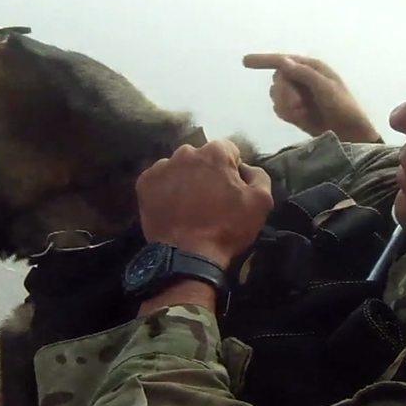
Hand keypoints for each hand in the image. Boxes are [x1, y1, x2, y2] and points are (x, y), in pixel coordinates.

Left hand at [136, 140, 272, 270]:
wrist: (188, 255)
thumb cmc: (227, 227)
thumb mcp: (261, 202)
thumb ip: (258, 175)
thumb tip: (244, 168)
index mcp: (215, 152)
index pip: (228, 150)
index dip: (232, 169)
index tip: (230, 189)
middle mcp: (186, 152)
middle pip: (201, 157)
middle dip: (206, 171)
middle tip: (209, 198)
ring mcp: (162, 167)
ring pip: (178, 167)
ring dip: (185, 179)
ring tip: (188, 205)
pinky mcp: (144, 183)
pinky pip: (159, 180)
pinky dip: (165, 190)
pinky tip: (172, 208)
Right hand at [243, 54, 380, 142]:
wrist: (349, 133)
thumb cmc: (343, 106)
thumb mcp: (326, 88)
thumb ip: (304, 74)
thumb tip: (283, 62)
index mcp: (311, 67)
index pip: (282, 61)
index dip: (263, 60)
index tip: (245, 61)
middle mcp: (301, 78)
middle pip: (277, 79)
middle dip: (284, 93)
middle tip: (298, 104)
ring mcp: (297, 95)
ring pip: (275, 95)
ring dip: (286, 105)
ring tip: (302, 112)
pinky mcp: (294, 111)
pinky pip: (278, 109)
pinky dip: (286, 114)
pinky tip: (300, 118)